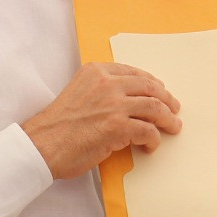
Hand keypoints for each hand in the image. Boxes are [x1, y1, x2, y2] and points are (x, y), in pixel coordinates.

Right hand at [22, 62, 180, 179]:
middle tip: (174, 109)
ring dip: (168, 119)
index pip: (134, 72)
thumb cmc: (57, 125)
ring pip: (154, 107)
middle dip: (167, 99)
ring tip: (173, 127)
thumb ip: (101, 90)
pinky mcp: (118, 127)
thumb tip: (129, 101)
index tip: (161, 91)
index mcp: (96, 71)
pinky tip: (151, 145)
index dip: (152, 83)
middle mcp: (106, 83)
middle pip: (149, 87)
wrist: (42, 144)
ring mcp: (113, 104)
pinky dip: (154, 139)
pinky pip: (148, 131)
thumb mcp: (78, 92)